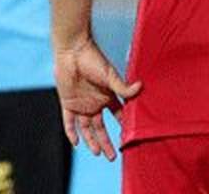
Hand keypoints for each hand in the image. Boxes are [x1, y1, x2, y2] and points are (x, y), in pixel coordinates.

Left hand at [54, 35, 141, 160]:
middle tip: (113, 156)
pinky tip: (76, 143)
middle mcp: (95, 103)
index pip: (117, 115)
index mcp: (107, 96)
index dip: (123, 125)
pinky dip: (71, 132)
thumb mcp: (109, 75)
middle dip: (106, 142)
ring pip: (86, 129)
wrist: (73, 51)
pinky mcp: (68, 103)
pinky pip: (69, 122)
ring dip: (91, 141)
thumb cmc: (93, 59)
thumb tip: (140, 87)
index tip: (129, 137)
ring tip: (98, 153)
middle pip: (101, 128)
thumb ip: (122, 86)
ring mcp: (81, 105)